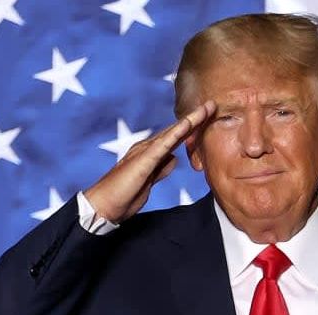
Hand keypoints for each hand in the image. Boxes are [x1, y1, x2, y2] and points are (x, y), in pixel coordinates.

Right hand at [83, 100, 215, 223]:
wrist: (104, 205)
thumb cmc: (123, 196)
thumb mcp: (149, 181)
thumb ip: (161, 168)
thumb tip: (173, 158)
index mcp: (150, 153)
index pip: (175, 137)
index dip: (192, 128)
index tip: (208, 118)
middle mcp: (148, 147)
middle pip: (176, 130)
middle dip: (195, 118)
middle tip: (212, 105)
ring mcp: (145, 152)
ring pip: (172, 132)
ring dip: (191, 120)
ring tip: (207, 108)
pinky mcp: (143, 160)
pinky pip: (163, 144)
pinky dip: (177, 133)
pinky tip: (188, 123)